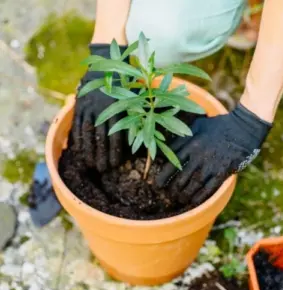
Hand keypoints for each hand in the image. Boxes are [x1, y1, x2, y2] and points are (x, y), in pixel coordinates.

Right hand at [72, 44, 127, 171]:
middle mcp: (102, 109)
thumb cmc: (124, 83)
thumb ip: (136, 115)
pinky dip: (78, 138)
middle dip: (102, 155)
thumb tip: (142, 136)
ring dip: (89, 150)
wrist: (106, 63)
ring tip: (90, 164)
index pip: (116, 135)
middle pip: (101, 137)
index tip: (116, 164)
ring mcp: (89, 107)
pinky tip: (79, 150)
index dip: (116, 151)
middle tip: (102, 170)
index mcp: (118, 108)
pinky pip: (77, 124)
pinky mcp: (80, 105)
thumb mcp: (133, 97)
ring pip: (88, 133)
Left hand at [155, 103, 271, 204]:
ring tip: (179, 199)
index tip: (156, 185)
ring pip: (193, 185)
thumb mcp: (196, 126)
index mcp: (190, 144)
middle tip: (168, 195)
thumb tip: (167, 150)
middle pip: (180, 178)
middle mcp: (198, 155)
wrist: (243, 128)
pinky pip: (209, 188)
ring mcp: (211, 164)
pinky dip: (199, 197)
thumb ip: (181, 138)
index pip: (171, 164)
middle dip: (172, 190)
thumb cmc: (217, 126)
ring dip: (184, 195)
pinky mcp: (223, 171)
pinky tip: (193, 201)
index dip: (162, 177)